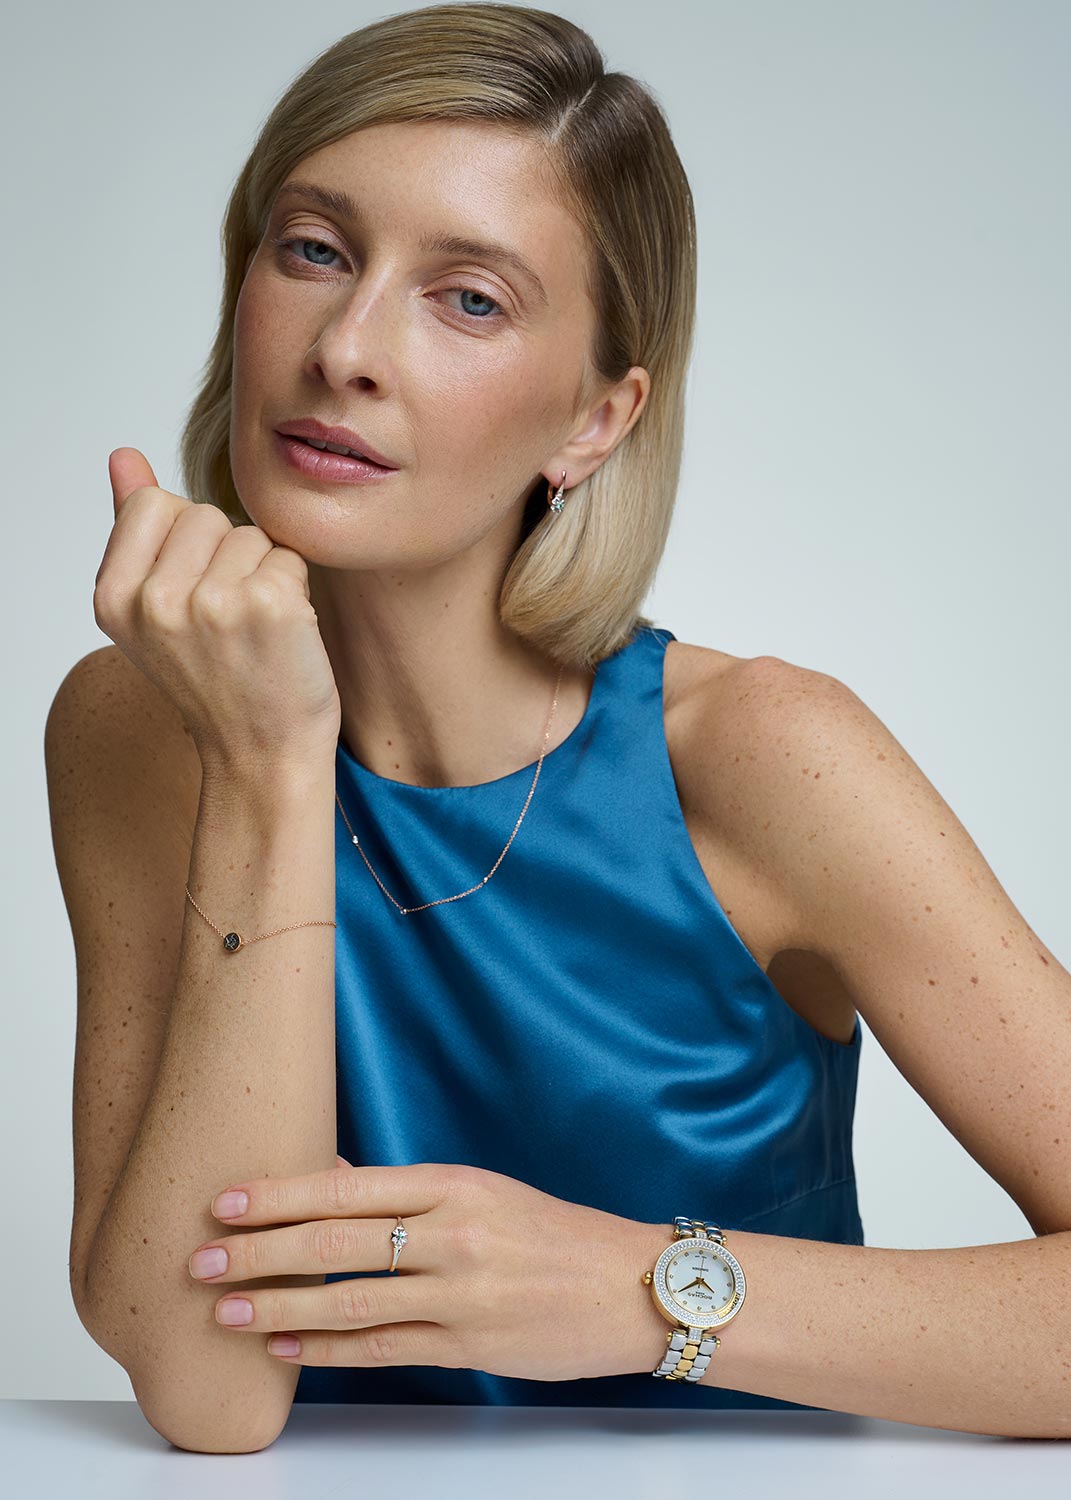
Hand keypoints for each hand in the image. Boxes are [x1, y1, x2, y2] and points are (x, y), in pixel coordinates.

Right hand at [94, 447, 340, 770]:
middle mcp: (153, 602)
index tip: (192, 599)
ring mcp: (211, 604)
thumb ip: (135, 527)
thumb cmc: (216, 678)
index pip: (155, 503)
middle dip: (227, 556)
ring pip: (251, 533)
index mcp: (112, 596)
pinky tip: (283, 636)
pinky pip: (290, 556)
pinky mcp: (269, 607)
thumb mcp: (156, 608)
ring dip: (264, 572)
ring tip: (254, 632)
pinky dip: (296, 591)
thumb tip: (123, 455)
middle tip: (229, 623)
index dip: (186, 543)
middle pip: (205, 513)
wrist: (261, 755)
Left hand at [186, 1155, 660, 1378]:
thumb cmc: (554, 1234)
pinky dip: (328, 1351)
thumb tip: (331, 1176)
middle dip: (258, 1253)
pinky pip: (383, 1350)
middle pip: (336, 1243)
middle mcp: (454, 1234)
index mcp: (454, 1185)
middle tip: (200, 1261)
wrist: (629, 1287)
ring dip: (278, 1309)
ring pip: (350, 1302)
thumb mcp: (482, 1191)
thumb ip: (406, 1191)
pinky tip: (288, 1348)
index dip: (280, 1195)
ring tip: (226, 1313)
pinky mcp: (470, 1345)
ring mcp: (461, 1293)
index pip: (348, 1186)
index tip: (225, 1203)